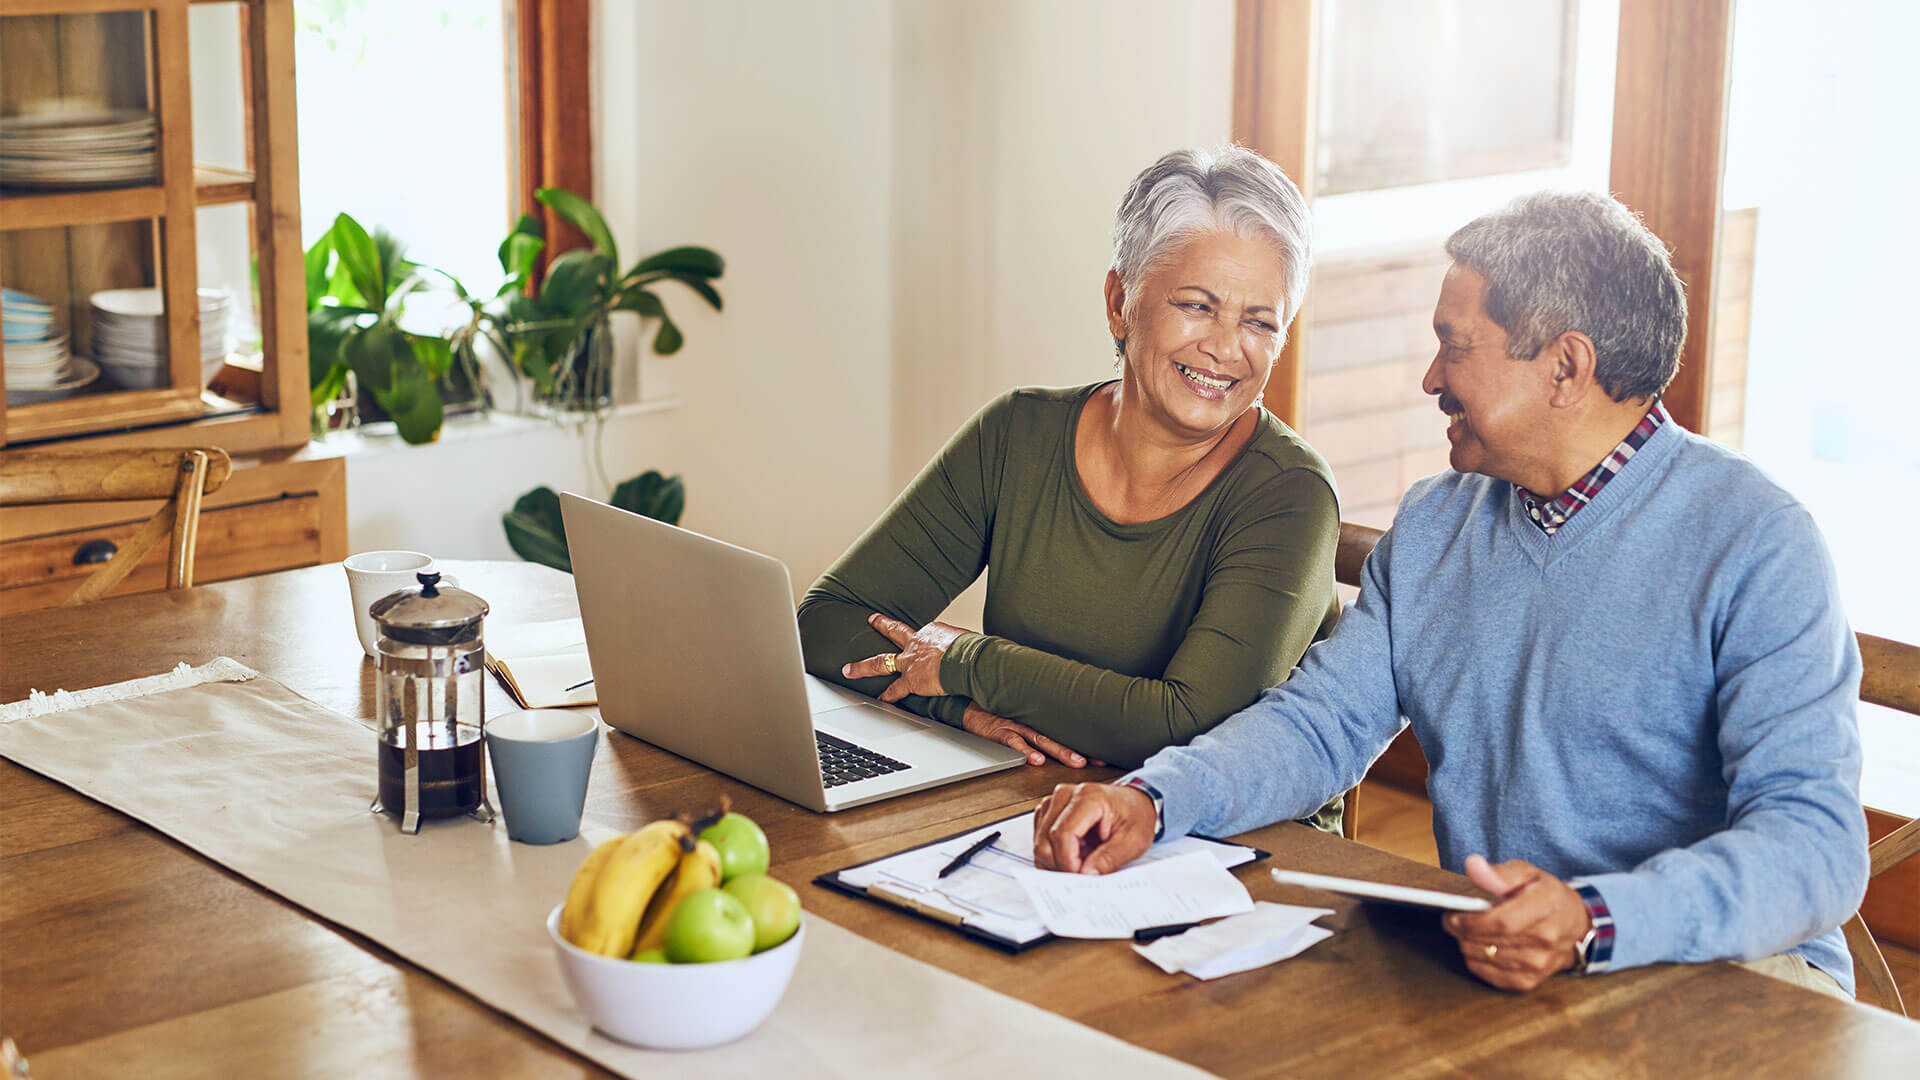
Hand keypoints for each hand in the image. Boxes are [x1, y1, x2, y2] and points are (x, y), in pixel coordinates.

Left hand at [840, 613, 967, 702]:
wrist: (967, 659)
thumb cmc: (973, 650)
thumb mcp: (968, 640)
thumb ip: (964, 646)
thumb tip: (976, 652)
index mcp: (933, 632)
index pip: (924, 635)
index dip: (925, 640)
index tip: (928, 643)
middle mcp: (917, 642)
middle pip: (895, 632)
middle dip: (882, 625)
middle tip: (872, 620)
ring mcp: (910, 661)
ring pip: (881, 661)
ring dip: (863, 667)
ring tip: (849, 669)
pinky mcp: (911, 679)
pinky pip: (895, 690)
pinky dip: (887, 695)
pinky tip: (879, 700)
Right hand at [960, 703, 1104, 768]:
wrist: (969, 703)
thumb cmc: (998, 712)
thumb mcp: (1021, 716)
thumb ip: (1039, 725)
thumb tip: (1061, 737)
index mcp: (1039, 720)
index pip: (1066, 732)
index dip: (1085, 742)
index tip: (1104, 753)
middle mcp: (1031, 722)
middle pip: (1060, 736)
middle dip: (1079, 748)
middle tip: (1097, 760)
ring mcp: (1017, 726)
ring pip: (1042, 739)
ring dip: (1059, 751)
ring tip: (1076, 761)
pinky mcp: (1000, 731)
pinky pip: (1014, 741)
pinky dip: (1025, 751)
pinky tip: (1035, 760)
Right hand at [1031, 782, 1154, 873]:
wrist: (1135, 803)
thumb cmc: (1135, 816)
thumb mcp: (1133, 841)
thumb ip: (1109, 859)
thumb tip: (1086, 874)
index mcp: (1088, 797)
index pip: (1062, 834)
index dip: (1067, 861)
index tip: (1080, 875)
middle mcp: (1066, 795)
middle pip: (1045, 839)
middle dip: (1060, 864)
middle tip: (1080, 874)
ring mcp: (1055, 801)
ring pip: (1039, 841)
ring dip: (1056, 860)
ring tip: (1081, 861)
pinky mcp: (1050, 810)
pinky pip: (1040, 838)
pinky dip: (1053, 853)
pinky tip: (1073, 854)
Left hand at [1441, 855, 1592, 990]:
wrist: (1574, 926)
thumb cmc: (1545, 896)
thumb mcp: (1527, 873)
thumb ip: (1499, 873)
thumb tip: (1473, 866)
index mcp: (1546, 907)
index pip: (1503, 922)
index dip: (1472, 922)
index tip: (1453, 915)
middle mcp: (1546, 939)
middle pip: (1490, 942)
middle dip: (1462, 932)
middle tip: (1452, 920)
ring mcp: (1539, 964)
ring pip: (1486, 959)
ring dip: (1467, 945)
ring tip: (1465, 931)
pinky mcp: (1529, 981)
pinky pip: (1491, 976)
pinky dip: (1476, 962)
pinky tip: (1477, 947)